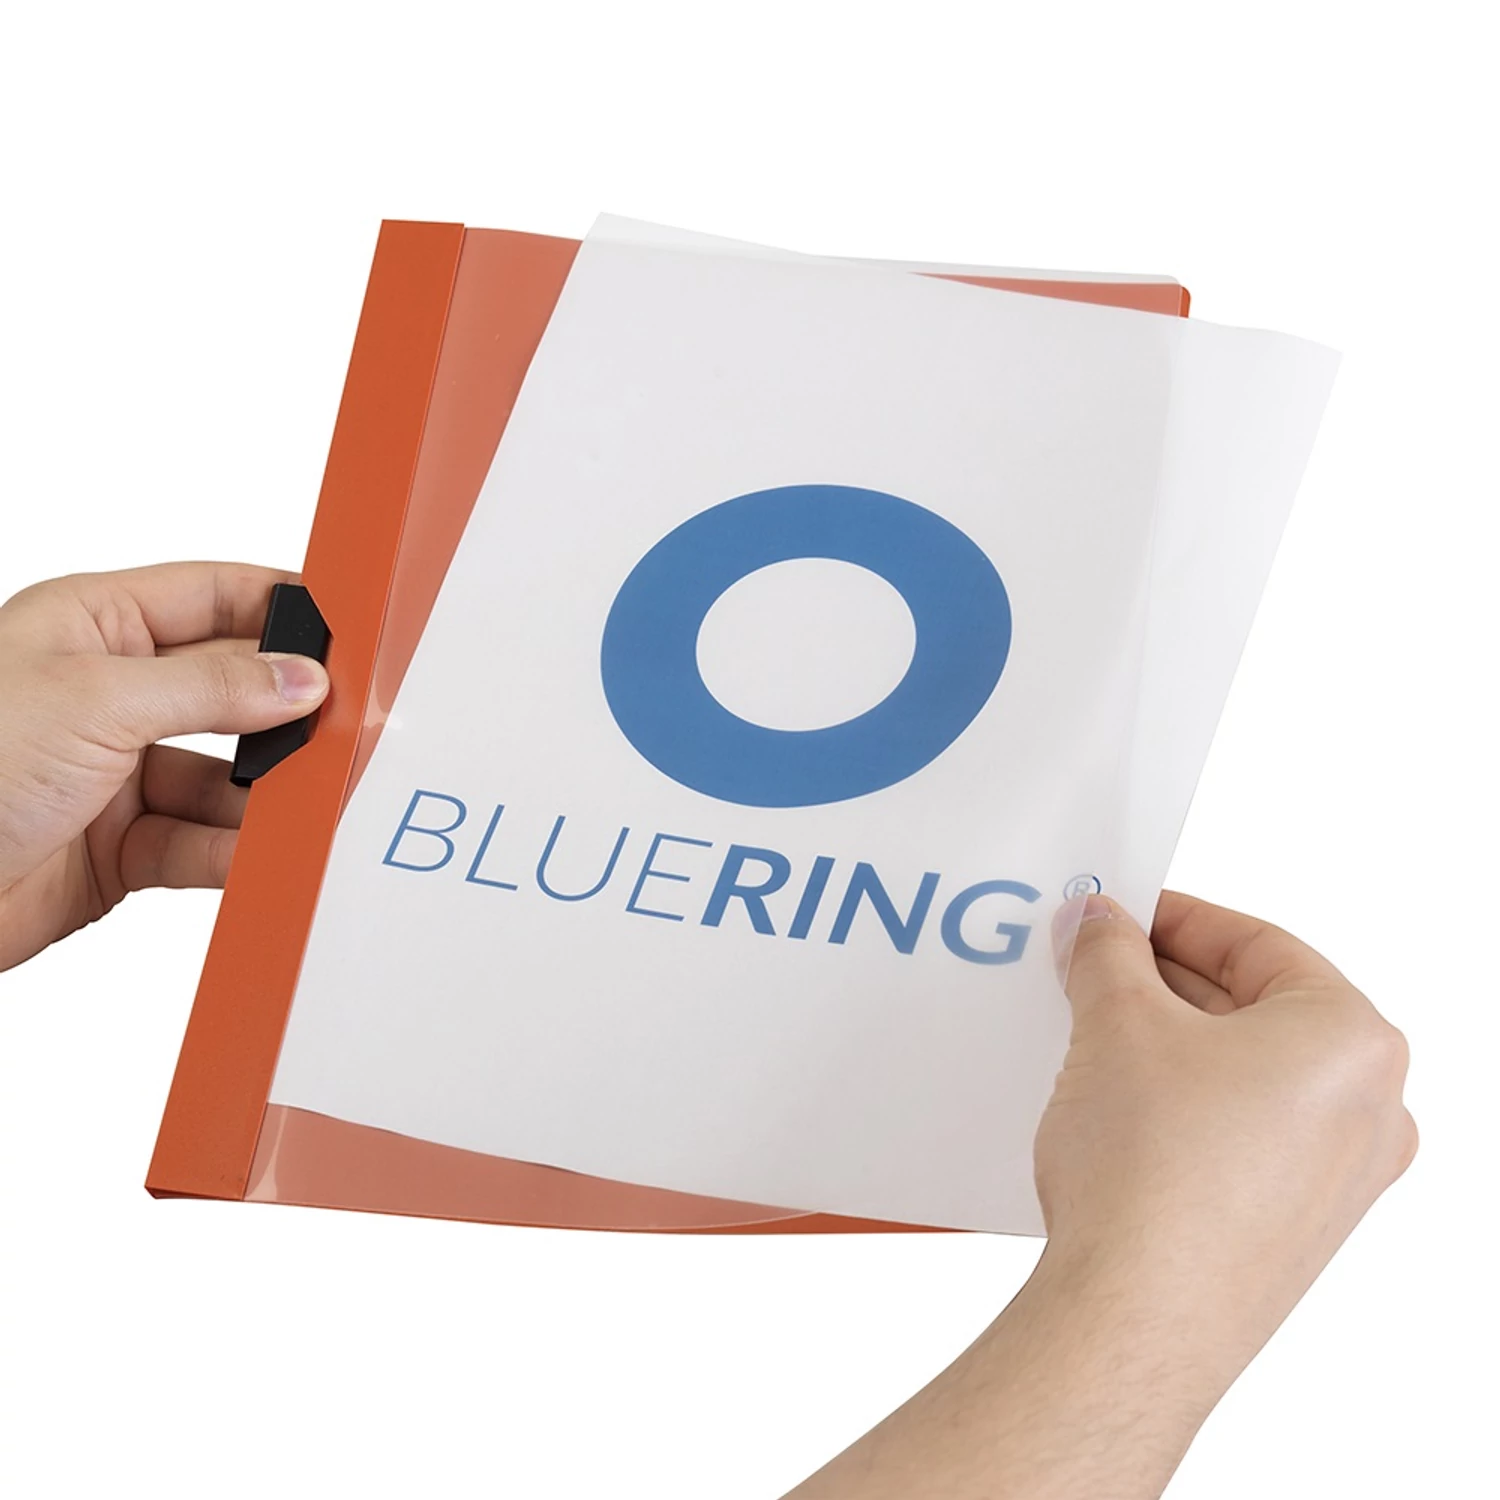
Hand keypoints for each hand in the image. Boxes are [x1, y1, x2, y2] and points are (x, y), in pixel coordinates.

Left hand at [0, 563, 328, 970]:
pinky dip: (234, 852)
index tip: (352, 630)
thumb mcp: (94, 701)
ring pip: (225, 776)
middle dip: (286, 714)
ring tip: (306, 806)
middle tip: (345, 729)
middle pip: (232, 692)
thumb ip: (211, 687)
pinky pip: (201, 842)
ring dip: (264, 796)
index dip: (283, 608)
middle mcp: (111, 693)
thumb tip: (301, 676)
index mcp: (94, 625)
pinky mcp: (121, 846)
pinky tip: (260, 856)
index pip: (214, 596)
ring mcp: (117, 772)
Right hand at [788, 894, 1414, 1498]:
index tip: (1114, 913)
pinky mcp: (1293, 1230)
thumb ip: (1106, 951)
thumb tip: (1098, 924)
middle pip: (1254, 1008)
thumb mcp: (1116, 1021)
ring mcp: (1338, 1181)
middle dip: (1162, 983)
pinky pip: (1239, 1135)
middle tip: (1090, 967)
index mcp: (1353, 1040)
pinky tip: (1114, 1105)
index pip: (1256, 943)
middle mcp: (1369, 1111)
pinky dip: (1181, 1104)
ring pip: (1243, 1075)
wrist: (1135, 1318)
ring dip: (1167, 1043)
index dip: (1171, 917)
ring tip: (1090, 1031)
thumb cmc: (1153, 1173)